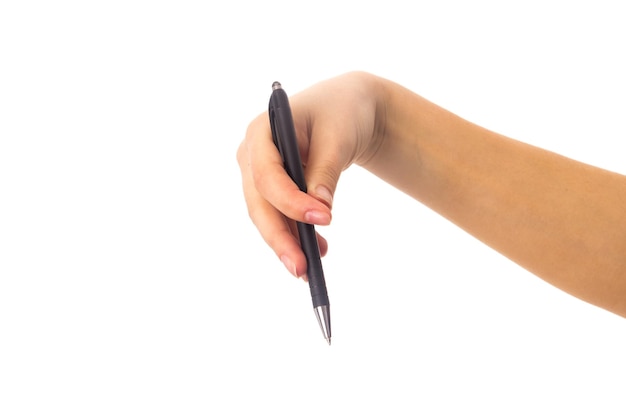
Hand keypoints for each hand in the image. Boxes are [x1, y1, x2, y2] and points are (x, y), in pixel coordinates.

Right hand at [237, 72, 384, 278]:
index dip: (290, 201)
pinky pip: (279, 216)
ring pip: (266, 215)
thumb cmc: (342, 111)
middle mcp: (252, 153)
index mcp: (262, 130)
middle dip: (279, 236)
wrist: (346, 108)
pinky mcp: (271, 187)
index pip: (266, 173)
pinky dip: (296, 235)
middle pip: (259, 202)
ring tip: (313, 268)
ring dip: (288, 242)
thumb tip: (319, 214)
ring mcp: (258, 172)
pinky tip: (317, 251)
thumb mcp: (339, 137)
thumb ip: (326, 172)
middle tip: (301, 267)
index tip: (324, 219)